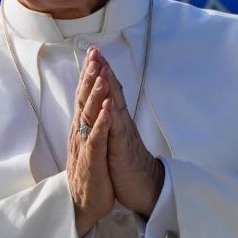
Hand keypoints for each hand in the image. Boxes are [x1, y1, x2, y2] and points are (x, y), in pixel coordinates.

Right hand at [67, 49, 114, 236]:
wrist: (84, 205)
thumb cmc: (91, 174)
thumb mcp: (89, 145)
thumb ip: (89, 125)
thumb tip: (90, 105)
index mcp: (81, 129)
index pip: (83, 97)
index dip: (87, 75)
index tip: (93, 53)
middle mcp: (79, 134)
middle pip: (83, 100)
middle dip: (89, 76)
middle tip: (94, 54)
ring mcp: (84, 146)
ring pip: (88, 115)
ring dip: (95, 94)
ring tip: (101, 74)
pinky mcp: (92, 160)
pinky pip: (96, 138)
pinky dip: (101, 122)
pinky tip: (107, 109)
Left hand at [97, 51, 164, 217]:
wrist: (145, 187)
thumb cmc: (128, 165)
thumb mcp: (115, 139)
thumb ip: (110, 122)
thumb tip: (106, 106)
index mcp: (115, 121)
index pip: (107, 92)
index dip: (99, 73)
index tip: (92, 54)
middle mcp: (121, 123)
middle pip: (112, 92)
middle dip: (103, 70)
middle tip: (96, 50)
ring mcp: (123, 135)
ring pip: (115, 105)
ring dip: (109, 86)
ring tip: (102, 67)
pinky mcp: (123, 150)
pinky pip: (117, 130)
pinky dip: (113, 116)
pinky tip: (109, 102)